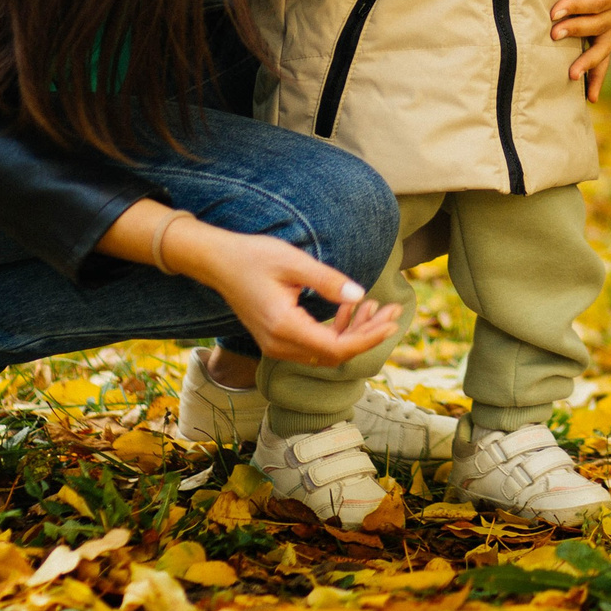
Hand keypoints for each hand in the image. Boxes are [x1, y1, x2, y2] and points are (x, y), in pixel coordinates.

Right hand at [176, 225, 400, 366]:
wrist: (217, 262)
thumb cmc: (253, 256)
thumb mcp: (294, 262)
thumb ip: (328, 281)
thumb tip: (360, 295)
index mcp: (284, 328)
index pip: (336, 348)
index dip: (368, 338)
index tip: (391, 322)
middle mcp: (279, 345)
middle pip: (335, 353)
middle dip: (367, 334)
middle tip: (392, 311)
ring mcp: (276, 345)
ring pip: (326, 351)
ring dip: (353, 332)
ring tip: (376, 306)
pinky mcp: (277, 339)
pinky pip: (314, 343)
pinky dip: (337, 329)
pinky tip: (352, 307)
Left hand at [556, 0, 610, 99]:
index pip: (602, 0)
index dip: (579, 6)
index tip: (554, 10)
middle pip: (603, 25)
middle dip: (578, 30)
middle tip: (552, 34)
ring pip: (605, 45)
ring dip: (589, 61)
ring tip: (571, 75)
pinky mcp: (606, 30)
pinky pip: (603, 54)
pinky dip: (597, 74)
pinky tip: (589, 96)